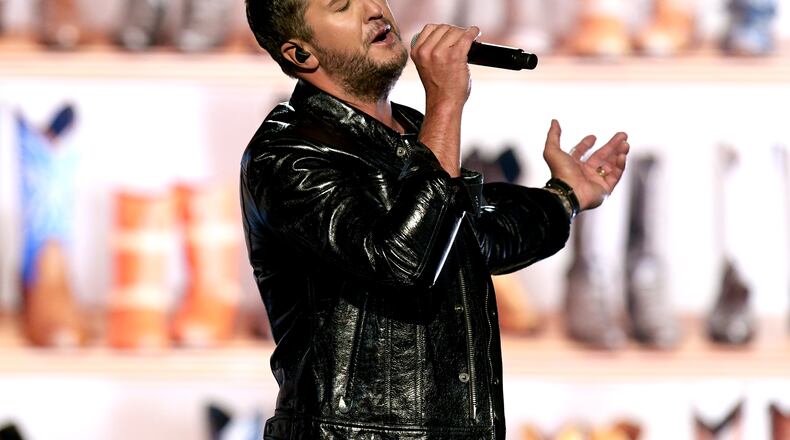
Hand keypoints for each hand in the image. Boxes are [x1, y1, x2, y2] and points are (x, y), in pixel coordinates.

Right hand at [412, 24, 479, 176]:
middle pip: (444, 28)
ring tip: (467, 39)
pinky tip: (475, 34)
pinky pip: (466, 36)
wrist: (443, 104)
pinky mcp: (455, 56)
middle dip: (454, 32)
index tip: (450, 35)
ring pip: (455, 31)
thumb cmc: (438, 88)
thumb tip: (447, 34)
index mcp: (416, 52)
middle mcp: (426, 51)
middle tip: (461, 39)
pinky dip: (473, 32)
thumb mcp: (426, 66)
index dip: (442, 30)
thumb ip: (430, 50)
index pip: (430, 28)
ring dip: (463, 34)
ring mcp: (440, 53)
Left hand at [542, 119, 629, 209]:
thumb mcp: (552, 150)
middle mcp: (584, 174)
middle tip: (623, 135)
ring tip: (626, 143)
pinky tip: (622, 155)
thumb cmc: (560, 173)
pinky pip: (616, 175)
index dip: (586, 144)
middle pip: (601, 156)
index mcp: (572, 166)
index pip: (581, 153)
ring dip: (619, 153)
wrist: (569, 192)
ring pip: (611, 165)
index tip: (593, 137)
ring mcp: (595, 181)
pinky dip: (620, 165)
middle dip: (612, 145)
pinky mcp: (605, 189)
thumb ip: (553, 135)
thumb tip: (554, 121)